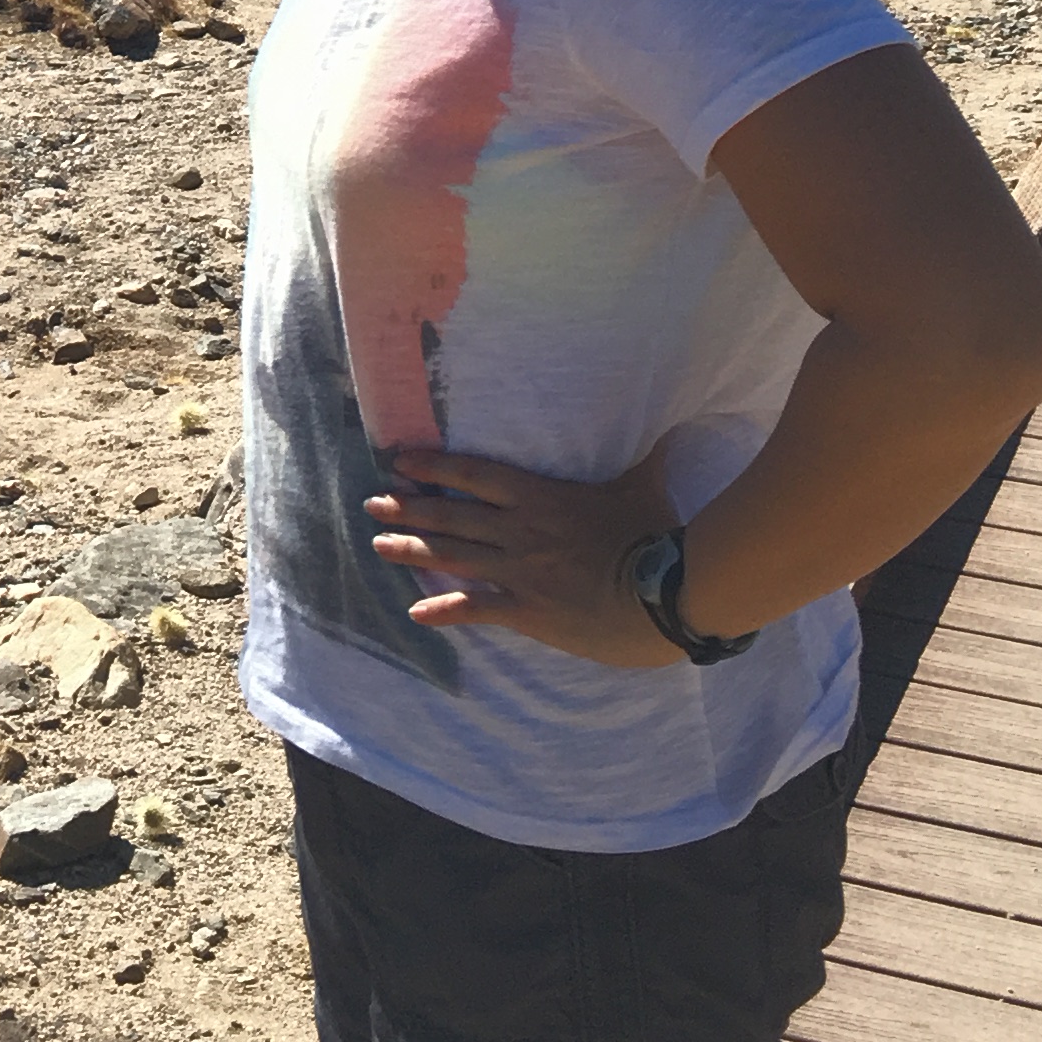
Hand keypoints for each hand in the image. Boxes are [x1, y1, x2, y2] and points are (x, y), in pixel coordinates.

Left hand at [358, 444, 713, 655]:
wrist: (668, 592)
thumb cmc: (659, 535)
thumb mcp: (646, 484)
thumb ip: (648, 455)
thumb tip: (669, 427)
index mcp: (541, 497)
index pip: (476, 474)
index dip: (435, 466)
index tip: (399, 461)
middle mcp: (520, 531)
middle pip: (451, 515)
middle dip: (409, 508)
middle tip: (371, 504)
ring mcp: (519, 571)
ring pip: (453, 556)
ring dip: (413, 550)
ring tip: (377, 544)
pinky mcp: (528, 610)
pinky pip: (477, 608)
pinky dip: (445, 612)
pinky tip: (416, 614)